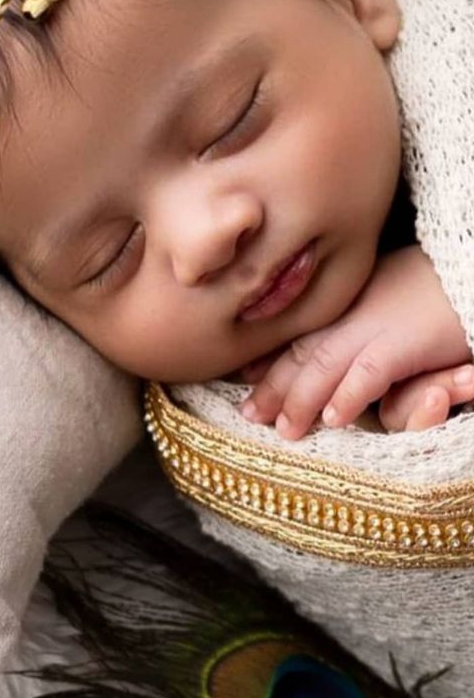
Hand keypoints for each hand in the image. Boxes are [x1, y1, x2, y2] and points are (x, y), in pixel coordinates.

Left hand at [239, 245, 470, 439]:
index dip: (271, 356)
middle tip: (248, 414)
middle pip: (303, 349)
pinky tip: (333, 420)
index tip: (245, 377)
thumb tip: (361, 358)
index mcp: (348, 297)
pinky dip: (347, 397)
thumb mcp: (394, 294)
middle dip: (273, 385)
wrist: (473, 267)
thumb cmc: (441, 282)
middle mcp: (353, 309)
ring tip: (283, 430)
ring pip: (324, 365)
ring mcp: (375, 323)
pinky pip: (367, 373)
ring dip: (300, 400)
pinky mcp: (402, 341)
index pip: (301, 330)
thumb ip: (369, 321)